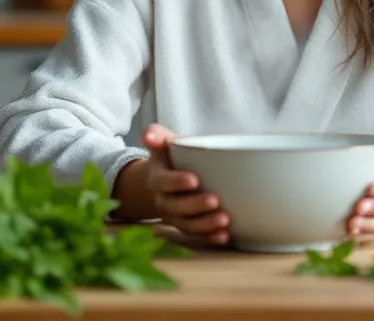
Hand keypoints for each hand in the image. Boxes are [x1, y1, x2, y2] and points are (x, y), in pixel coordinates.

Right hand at [142, 123, 230, 245]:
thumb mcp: (163, 144)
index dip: (176, 182)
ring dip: (205, 225)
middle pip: (175, 207)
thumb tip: (148, 134)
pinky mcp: (187, 227)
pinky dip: (209, 239)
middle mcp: (163, 201)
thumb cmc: (169, 158)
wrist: (165, 179)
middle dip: (195, 206)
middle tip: (215, 201)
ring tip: (224, 221)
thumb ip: (157, 135)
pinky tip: (224, 236)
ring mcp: (174, 217)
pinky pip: (195, 237)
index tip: (194, 179)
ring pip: (186, 225)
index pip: (163, 182)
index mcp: (157, 179)